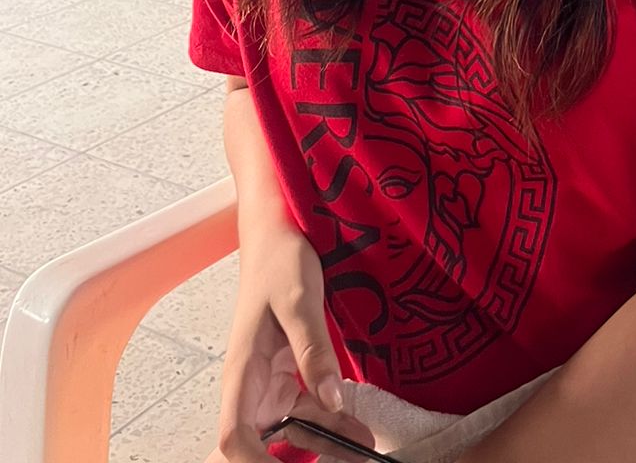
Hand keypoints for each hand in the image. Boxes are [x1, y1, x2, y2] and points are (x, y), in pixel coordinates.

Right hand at [206, 226, 379, 461]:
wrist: (280, 233)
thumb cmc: (280, 261)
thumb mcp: (300, 302)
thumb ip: (314, 351)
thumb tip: (331, 401)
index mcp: (242, 372)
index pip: (234, 437)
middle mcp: (252, 385)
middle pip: (267, 443)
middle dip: (301, 458)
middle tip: (346, 460)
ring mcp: (271, 381)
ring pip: (294, 428)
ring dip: (325, 443)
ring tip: (364, 448)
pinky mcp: (289, 374)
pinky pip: (308, 407)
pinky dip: (330, 421)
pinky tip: (357, 429)